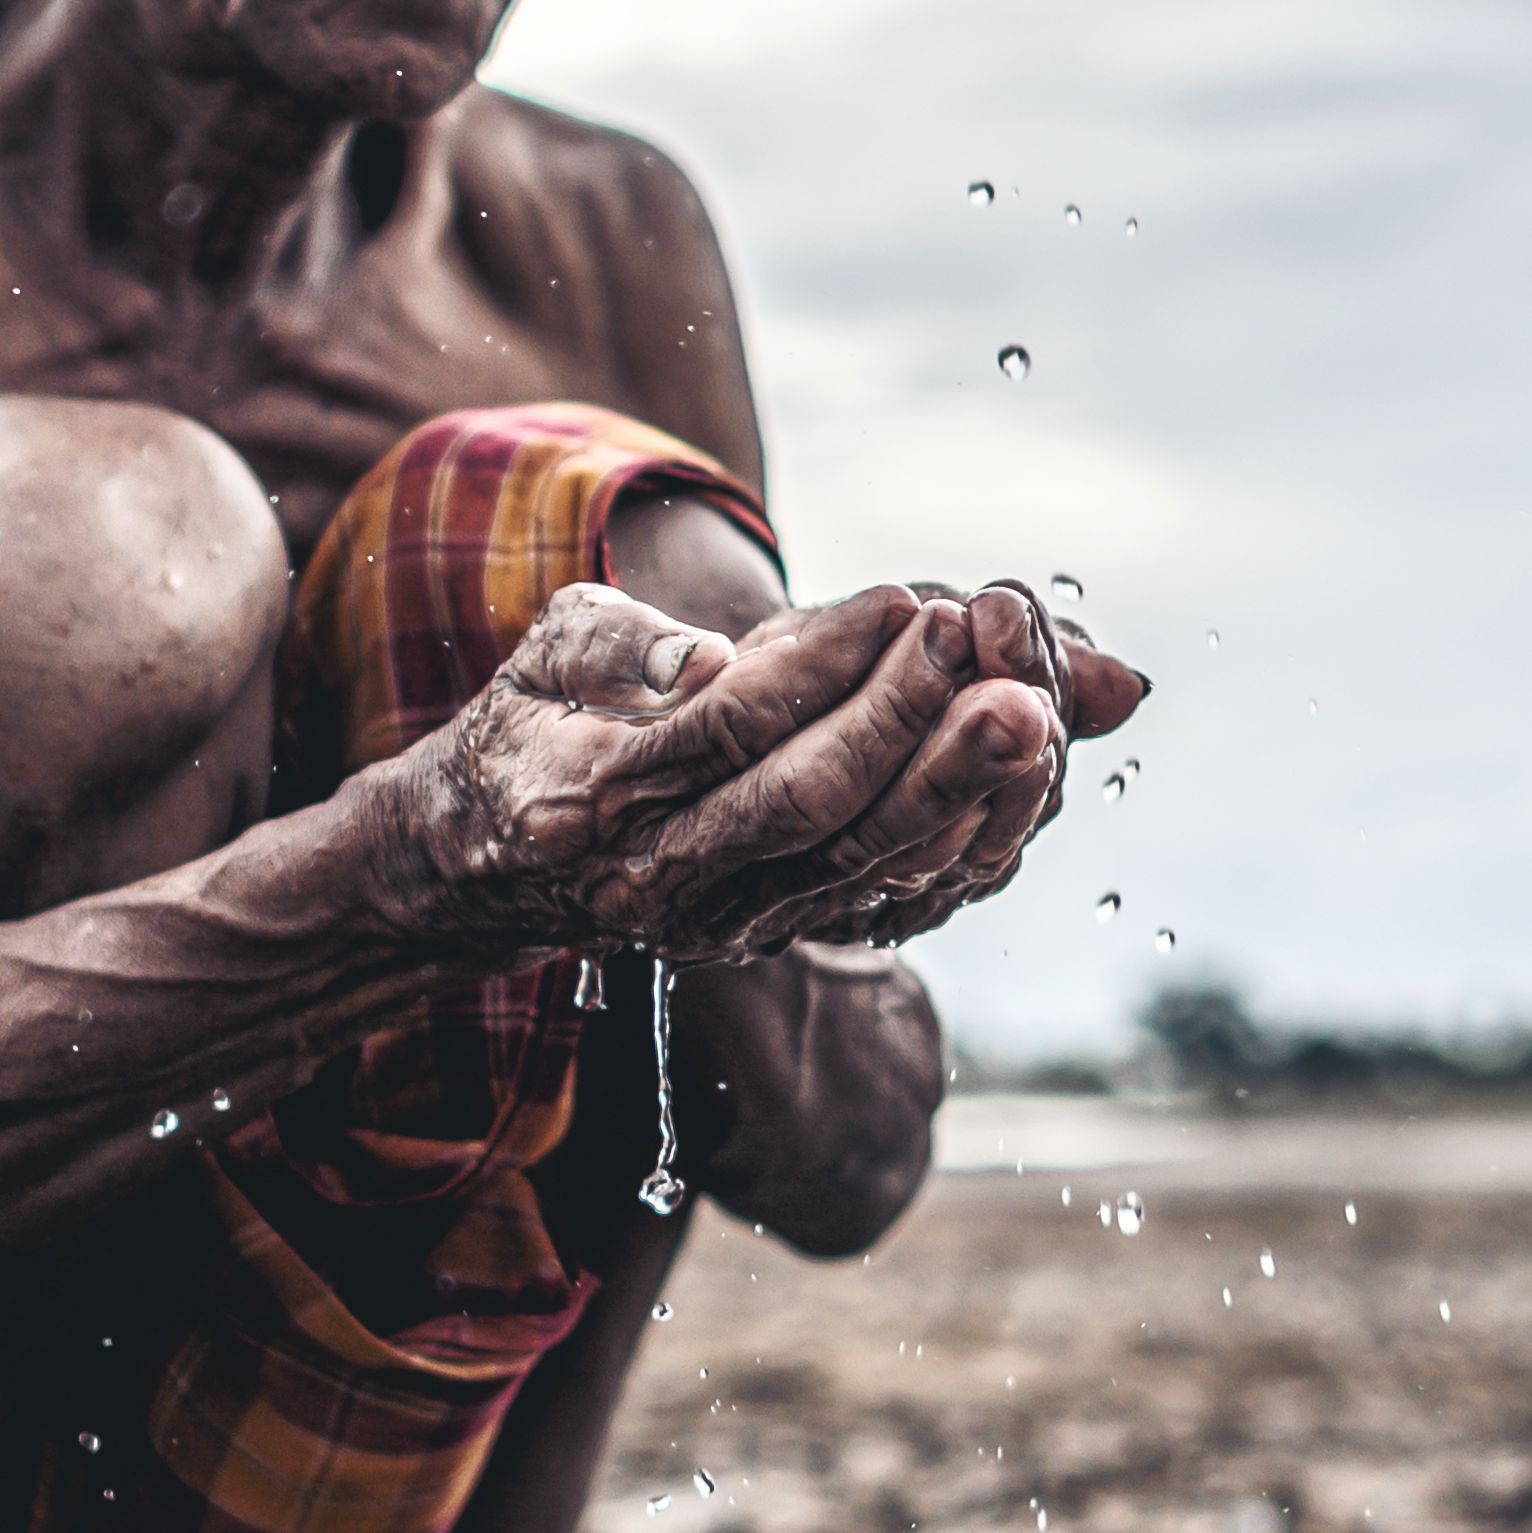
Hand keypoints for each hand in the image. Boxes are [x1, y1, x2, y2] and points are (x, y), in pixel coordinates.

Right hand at [381, 574, 1147, 963]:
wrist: (503, 860)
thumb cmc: (537, 723)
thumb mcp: (545, 652)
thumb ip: (614, 645)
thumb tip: (705, 662)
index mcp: (591, 794)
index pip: (732, 722)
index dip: (826, 663)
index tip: (905, 600)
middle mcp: (657, 873)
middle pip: (809, 799)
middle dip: (912, 721)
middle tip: (993, 653)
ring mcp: (716, 916)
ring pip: (854, 856)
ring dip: (952, 782)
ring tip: (1027, 707)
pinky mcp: (767, 932)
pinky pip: (875, 892)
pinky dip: (949, 833)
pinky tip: (1008, 775)